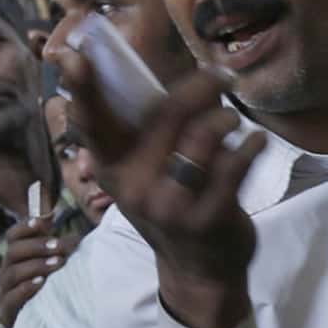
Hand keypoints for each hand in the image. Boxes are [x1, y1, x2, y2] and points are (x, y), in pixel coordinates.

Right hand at [0, 228, 71, 318]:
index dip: (25, 227)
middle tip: (61, 246)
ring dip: (36, 265)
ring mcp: (4, 294)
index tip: (44, 223)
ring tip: (58, 263)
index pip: (13, 237)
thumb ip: (59, 246)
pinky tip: (41, 283)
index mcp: (17, 259)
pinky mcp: (6, 315)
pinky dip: (25, 289)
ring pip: (12, 273)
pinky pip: (10, 299)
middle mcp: (7, 274)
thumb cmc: (59, 293)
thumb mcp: (60, 267)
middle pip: (13, 252)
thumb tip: (58, 220)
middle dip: (38, 246)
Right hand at [50, 49, 258, 327]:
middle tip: (221, 74)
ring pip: (202, 136)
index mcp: (110, 167)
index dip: (81, 89)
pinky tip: (256, 141)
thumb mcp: (143, 172)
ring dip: (225, 119)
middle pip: (165, 115)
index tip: (72, 55)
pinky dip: (252, 145)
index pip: (90, 123)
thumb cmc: (170, 203)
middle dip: (199, 86)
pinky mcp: (207, 218)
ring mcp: (169, 204)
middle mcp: (132, 186)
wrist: (197, 272)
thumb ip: (143, 128)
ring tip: (232, 121)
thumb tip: (155, 68)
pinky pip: (234, 164)